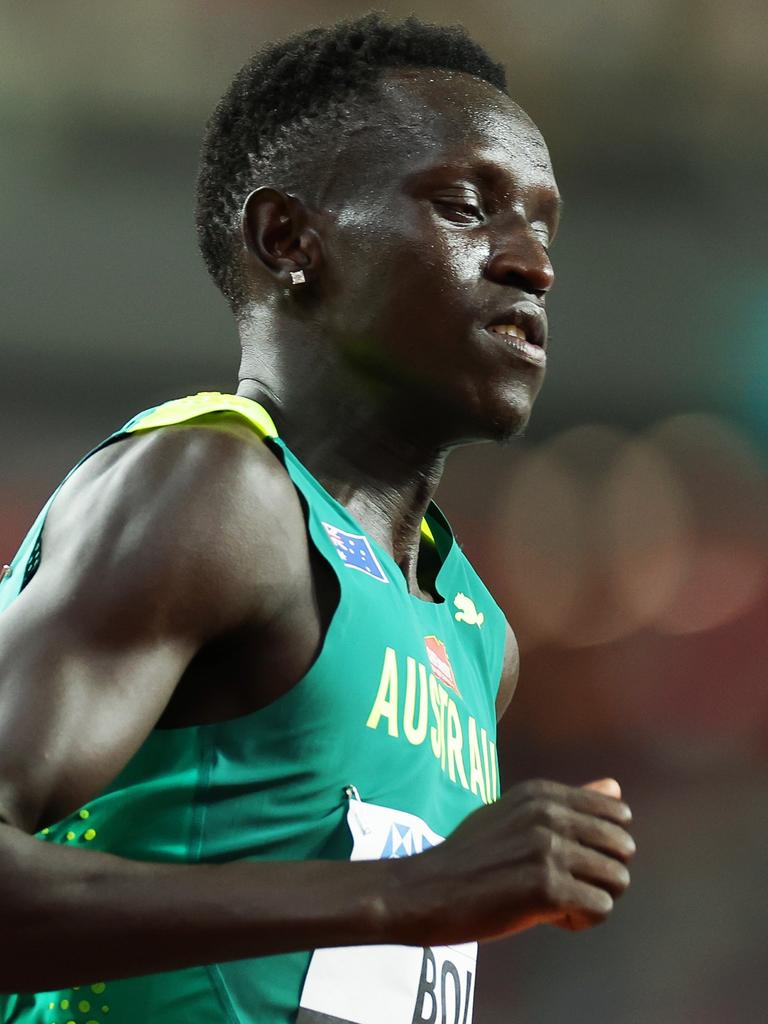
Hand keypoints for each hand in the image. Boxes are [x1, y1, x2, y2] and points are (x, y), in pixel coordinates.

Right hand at [401, 777, 634, 945]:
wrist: (425, 891)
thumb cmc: (470, 856)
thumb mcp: (514, 815)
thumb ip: (567, 803)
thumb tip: (615, 788)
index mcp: (542, 794)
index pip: (617, 812)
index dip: (603, 844)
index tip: (573, 859)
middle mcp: (548, 815)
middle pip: (623, 848)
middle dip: (603, 873)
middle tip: (567, 885)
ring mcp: (547, 850)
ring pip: (618, 880)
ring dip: (593, 898)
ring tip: (558, 902)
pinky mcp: (546, 888)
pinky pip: (600, 908)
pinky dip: (580, 920)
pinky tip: (550, 917)